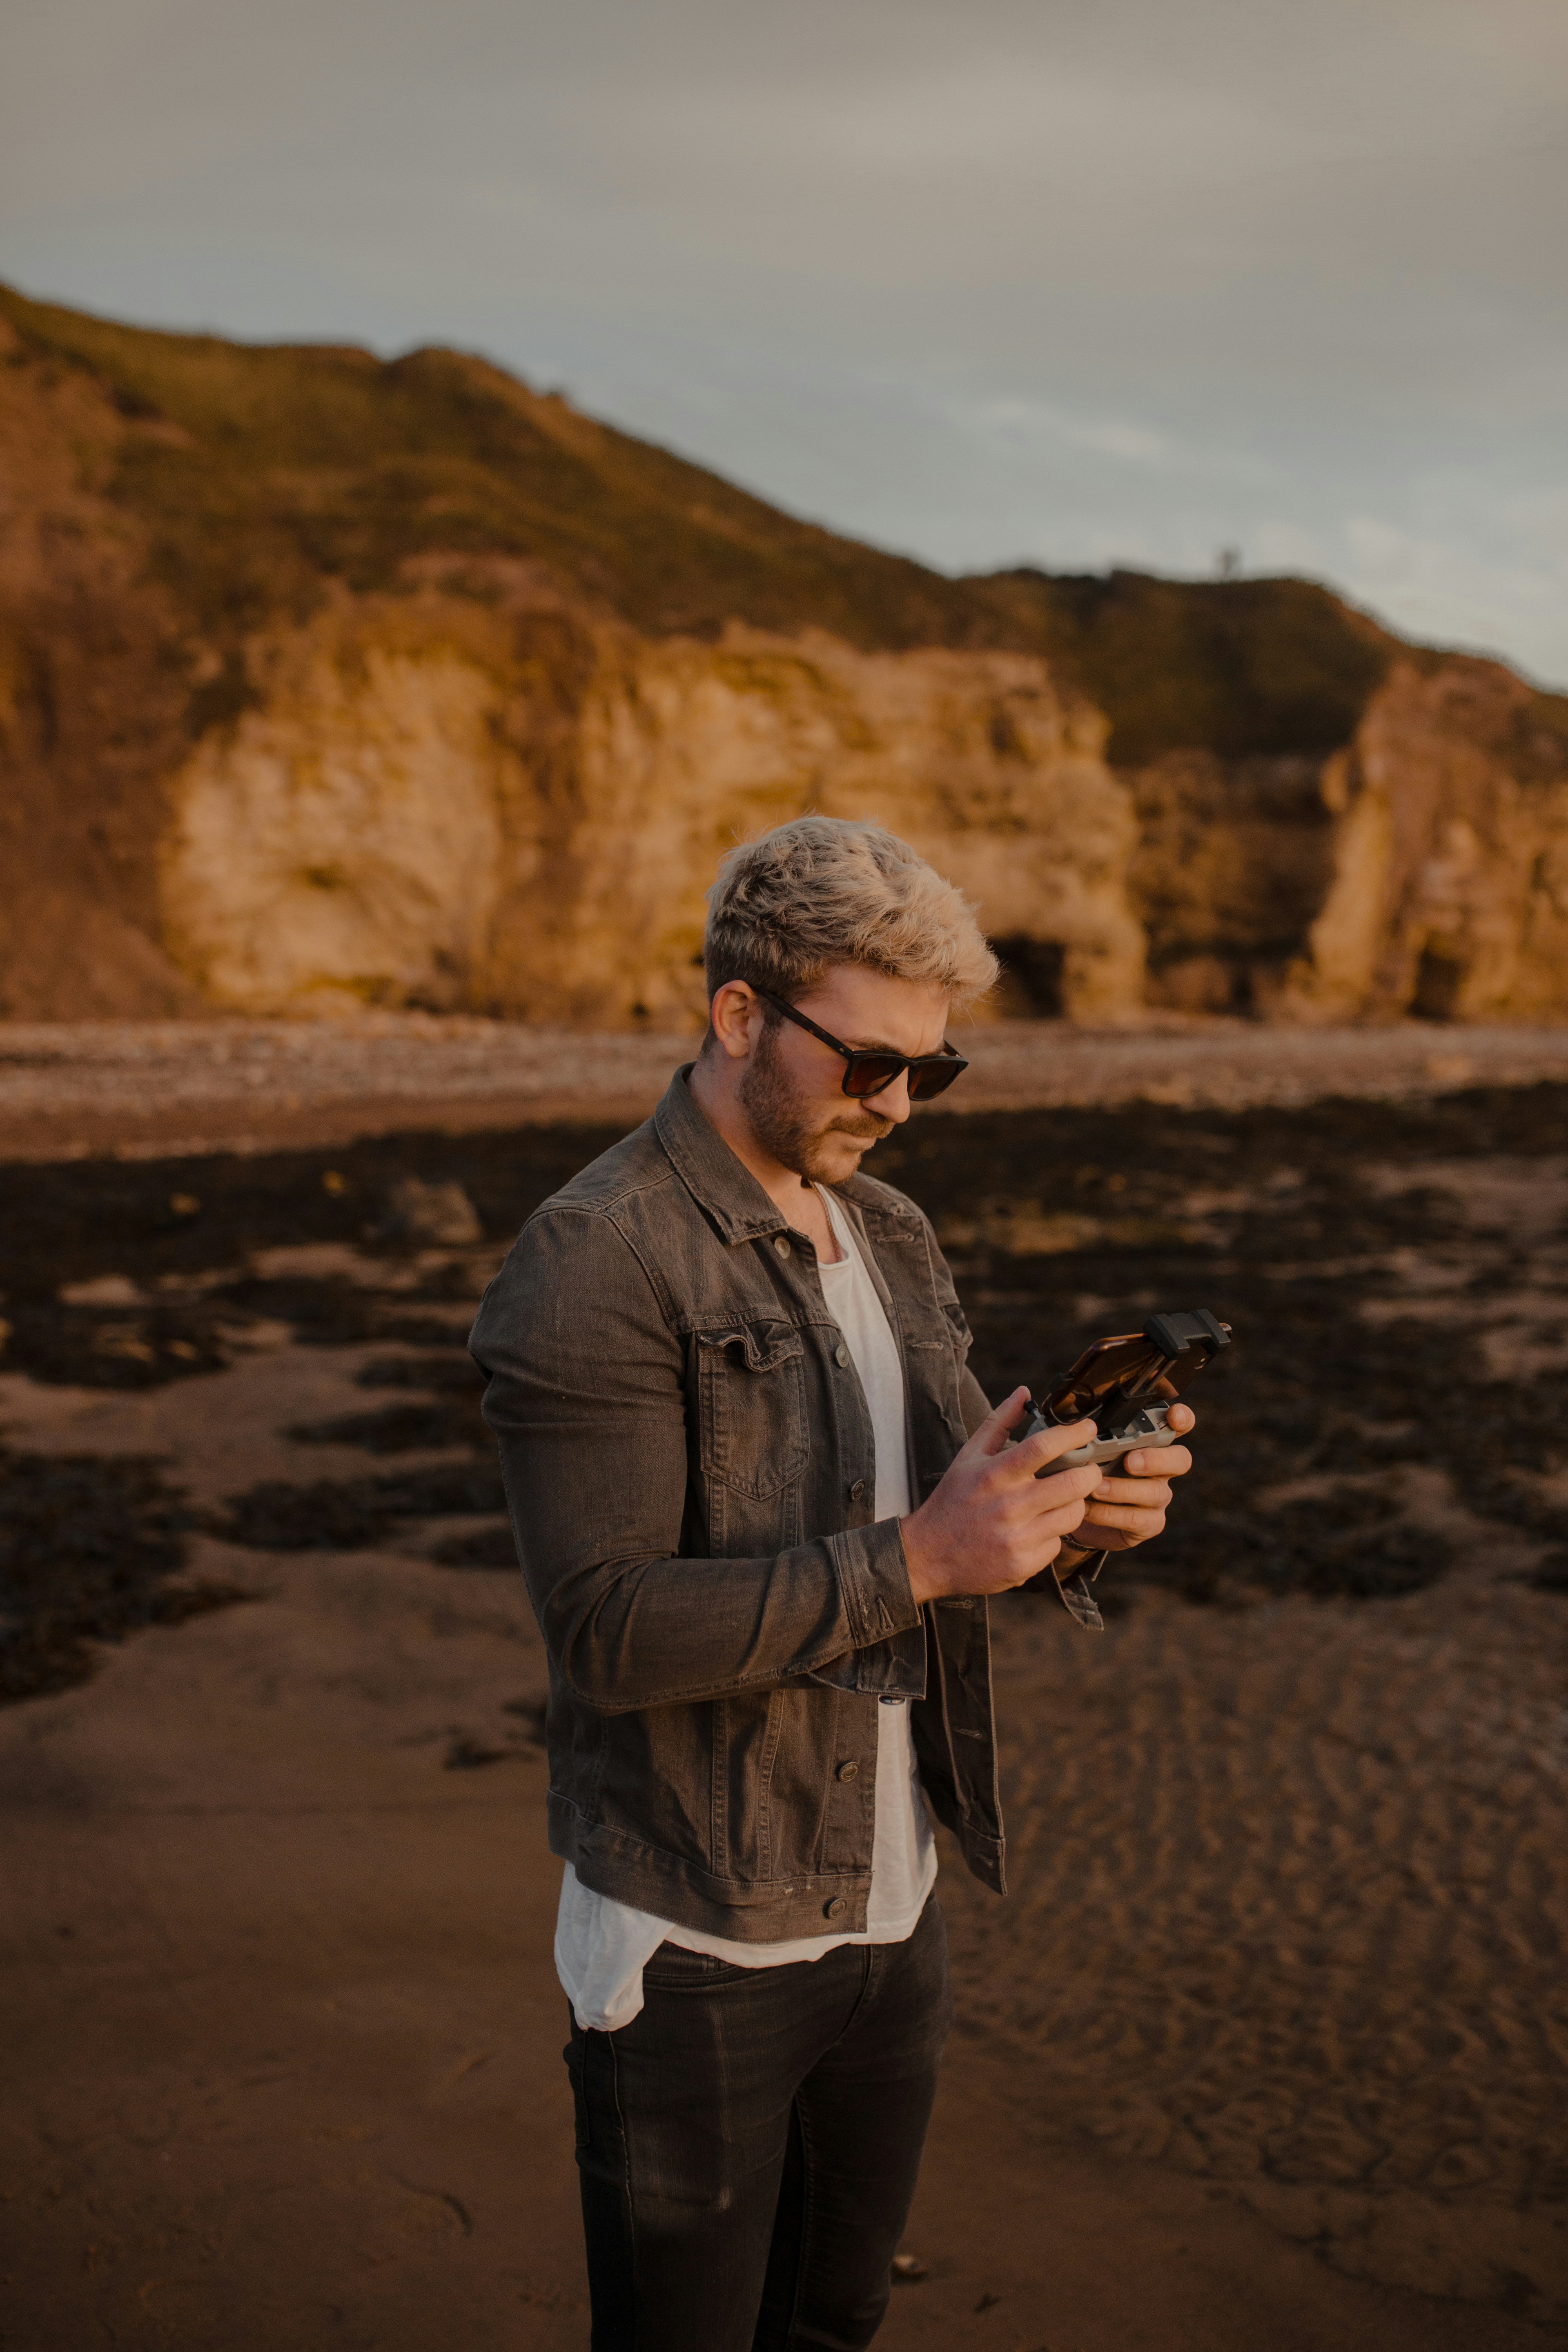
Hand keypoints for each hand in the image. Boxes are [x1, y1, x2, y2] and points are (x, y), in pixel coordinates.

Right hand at [900, 1388, 1103, 1604]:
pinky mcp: (1023, 1565)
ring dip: (1076, 1503)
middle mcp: (1008, 1506)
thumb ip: (999, 1423)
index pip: (1043, 1447)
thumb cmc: (952, 1501)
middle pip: (1072, 1483)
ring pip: (1073, 1515)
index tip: (1088, 1429)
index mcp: (994, 1475)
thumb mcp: (968, 1457)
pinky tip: (1037, 1529)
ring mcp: (1017, 1538)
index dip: (1073, 1434)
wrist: (926, 1556)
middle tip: (1088, 1469)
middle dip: (1090, 1472)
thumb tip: (1024, 1393)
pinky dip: (1053, 1533)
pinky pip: (1058, 1544)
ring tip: (1063, 1499)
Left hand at [1073, 1403, 1195, 1554]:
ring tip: (1096, 1487)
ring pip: (1156, 1492)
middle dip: (1157, 1459)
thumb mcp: (1090, 1451)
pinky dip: (1110, 1513)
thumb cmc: (1088, 1473)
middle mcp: (1162, 1469)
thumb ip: (1095, 1439)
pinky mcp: (1150, 1523)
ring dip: (1124, 1489)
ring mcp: (1158, 1497)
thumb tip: (1079, 1427)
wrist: (1078, 1513)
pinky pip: (1137, 1519)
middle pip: (1180, 1459)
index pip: (1178, 1426)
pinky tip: (1088, 1508)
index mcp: (1152, 1443)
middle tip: (1130, 1461)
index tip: (1172, 1416)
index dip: (1182, 1419)